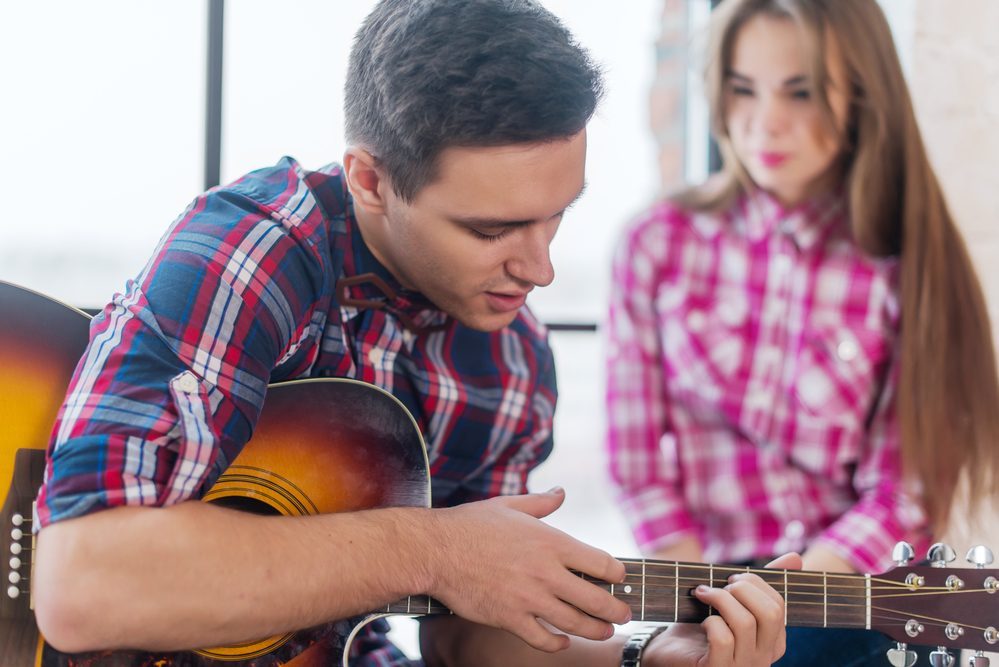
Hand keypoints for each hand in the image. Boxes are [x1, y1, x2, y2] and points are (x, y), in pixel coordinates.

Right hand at [427, 488, 631, 652]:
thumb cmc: (470, 524)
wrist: (435, 550)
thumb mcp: (509, 505)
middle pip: (597, 599)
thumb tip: (560, 492)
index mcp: (551, 541)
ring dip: (596, 630)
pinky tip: (562, 642)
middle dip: (617, 610)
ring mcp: (528, 598)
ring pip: (576, 624)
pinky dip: (558, 645)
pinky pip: (543, 640)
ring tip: (605, 631)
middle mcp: (546, 572)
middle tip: (624, 613)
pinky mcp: (509, 618)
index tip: (619, 578)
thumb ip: (540, 502)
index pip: (602, 563)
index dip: (617, 573)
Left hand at [640, 553, 801, 666]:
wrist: (668, 653)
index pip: (779, 605)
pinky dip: (711, 621)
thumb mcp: (732, 603)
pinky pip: (722, 639)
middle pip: (771, 613)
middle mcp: (762, 658)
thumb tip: (796, 557)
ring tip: (703, 594)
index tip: (730, 579)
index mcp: (772, 642)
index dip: (755, 583)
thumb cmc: (702, 626)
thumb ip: (760, 584)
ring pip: (745, 623)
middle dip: (743, 588)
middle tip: (722, 585)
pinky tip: (702, 622)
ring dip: (720, 599)